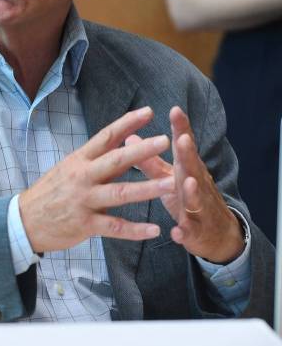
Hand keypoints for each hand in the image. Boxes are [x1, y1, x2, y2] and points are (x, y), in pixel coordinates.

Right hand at [18, 106, 173, 252]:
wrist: (23, 221)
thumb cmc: (49, 193)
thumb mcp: (67, 170)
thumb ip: (95, 160)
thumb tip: (121, 144)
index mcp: (79, 161)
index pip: (106, 137)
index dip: (127, 124)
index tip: (149, 112)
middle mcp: (82, 177)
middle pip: (116, 161)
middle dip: (142, 150)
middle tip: (166, 140)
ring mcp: (83, 201)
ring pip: (120, 194)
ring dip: (146, 189)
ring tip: (170, 184)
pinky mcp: (85, 224)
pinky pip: (114, 227)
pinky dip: (135, 230)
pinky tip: (154, 231)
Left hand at [126, 106, 243, 263]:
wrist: (216, 235)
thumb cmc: (186, 199)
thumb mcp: (167, 178)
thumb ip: (149, 160)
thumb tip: (129, 137)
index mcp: (187, 170)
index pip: (185, 146)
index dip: (181, 129)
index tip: (175, 109)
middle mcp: (196, 186)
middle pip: (192, 168)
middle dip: (188, 154)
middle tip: (182, 139)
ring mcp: (199, 209)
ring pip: (195, 199)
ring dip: (191, 191)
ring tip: (186, 181)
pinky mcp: (196, 232)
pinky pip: (190, 232)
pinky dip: (184, 231)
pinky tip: (177, 231)